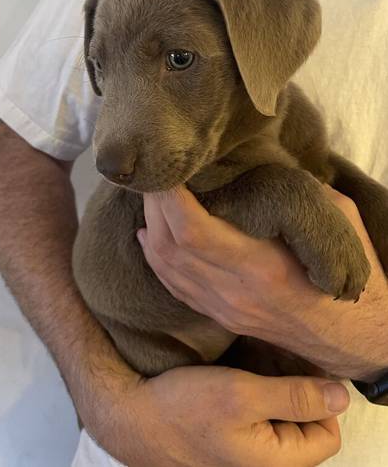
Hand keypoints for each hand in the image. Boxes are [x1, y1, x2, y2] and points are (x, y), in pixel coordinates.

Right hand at [101, 366, 345, 466]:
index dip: (318, 393)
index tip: (295, 360)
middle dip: (292, 382)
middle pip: (304, 420)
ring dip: (273, 379)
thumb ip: (295, 396)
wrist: (133, 416)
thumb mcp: (242, 395)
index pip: (327, 431)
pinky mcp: (233, 434)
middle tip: (269, 352)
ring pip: (281, 411)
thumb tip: (341, 395)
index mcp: (277, 461)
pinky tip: (238, 365)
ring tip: (251, 354)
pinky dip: (255, 386)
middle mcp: (266, 460)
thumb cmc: (183, 409)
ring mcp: (249, 448)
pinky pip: (259, 411)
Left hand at [137, 185, 387, 380]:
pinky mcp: (222, 316)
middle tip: (153, 174)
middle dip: (153, 205)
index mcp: (262, 267)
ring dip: (150, 227)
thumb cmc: (354, 279)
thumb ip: (305, 191)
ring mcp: (224, 309)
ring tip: (152, 196)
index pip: (191, 231)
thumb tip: (268, 167)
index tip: (166, 169)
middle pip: (168, 246)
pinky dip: (155, 257)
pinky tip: (150, 234)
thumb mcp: (342, 224)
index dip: (168, 198)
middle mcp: (234, 291)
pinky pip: (174, 286)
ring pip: (164, 267)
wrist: (357, 341)